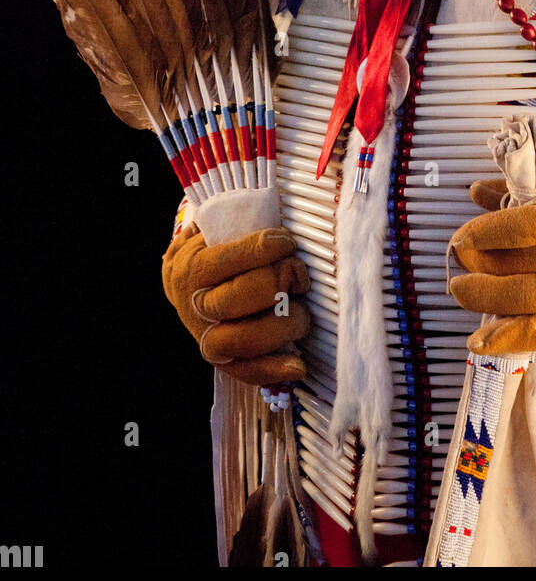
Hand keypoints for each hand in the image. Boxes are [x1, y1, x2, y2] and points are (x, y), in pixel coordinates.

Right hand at [162, 224, 310, 385]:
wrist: (190, 285)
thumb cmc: (215, 248)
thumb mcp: (212, 229)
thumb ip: (235, 221)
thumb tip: (270, 208)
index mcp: (190, 268)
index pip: (225, 260)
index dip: (263, 249)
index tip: (288, 242)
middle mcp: (195, 306)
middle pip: (236, 299)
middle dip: (278, 283)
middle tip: (299, 276)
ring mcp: (207, 337)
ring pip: (244, 339)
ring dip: (283, 325)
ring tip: (301, 311)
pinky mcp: (224, 362)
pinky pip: (247, 372)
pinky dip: (275, 370)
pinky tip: (298, 365)